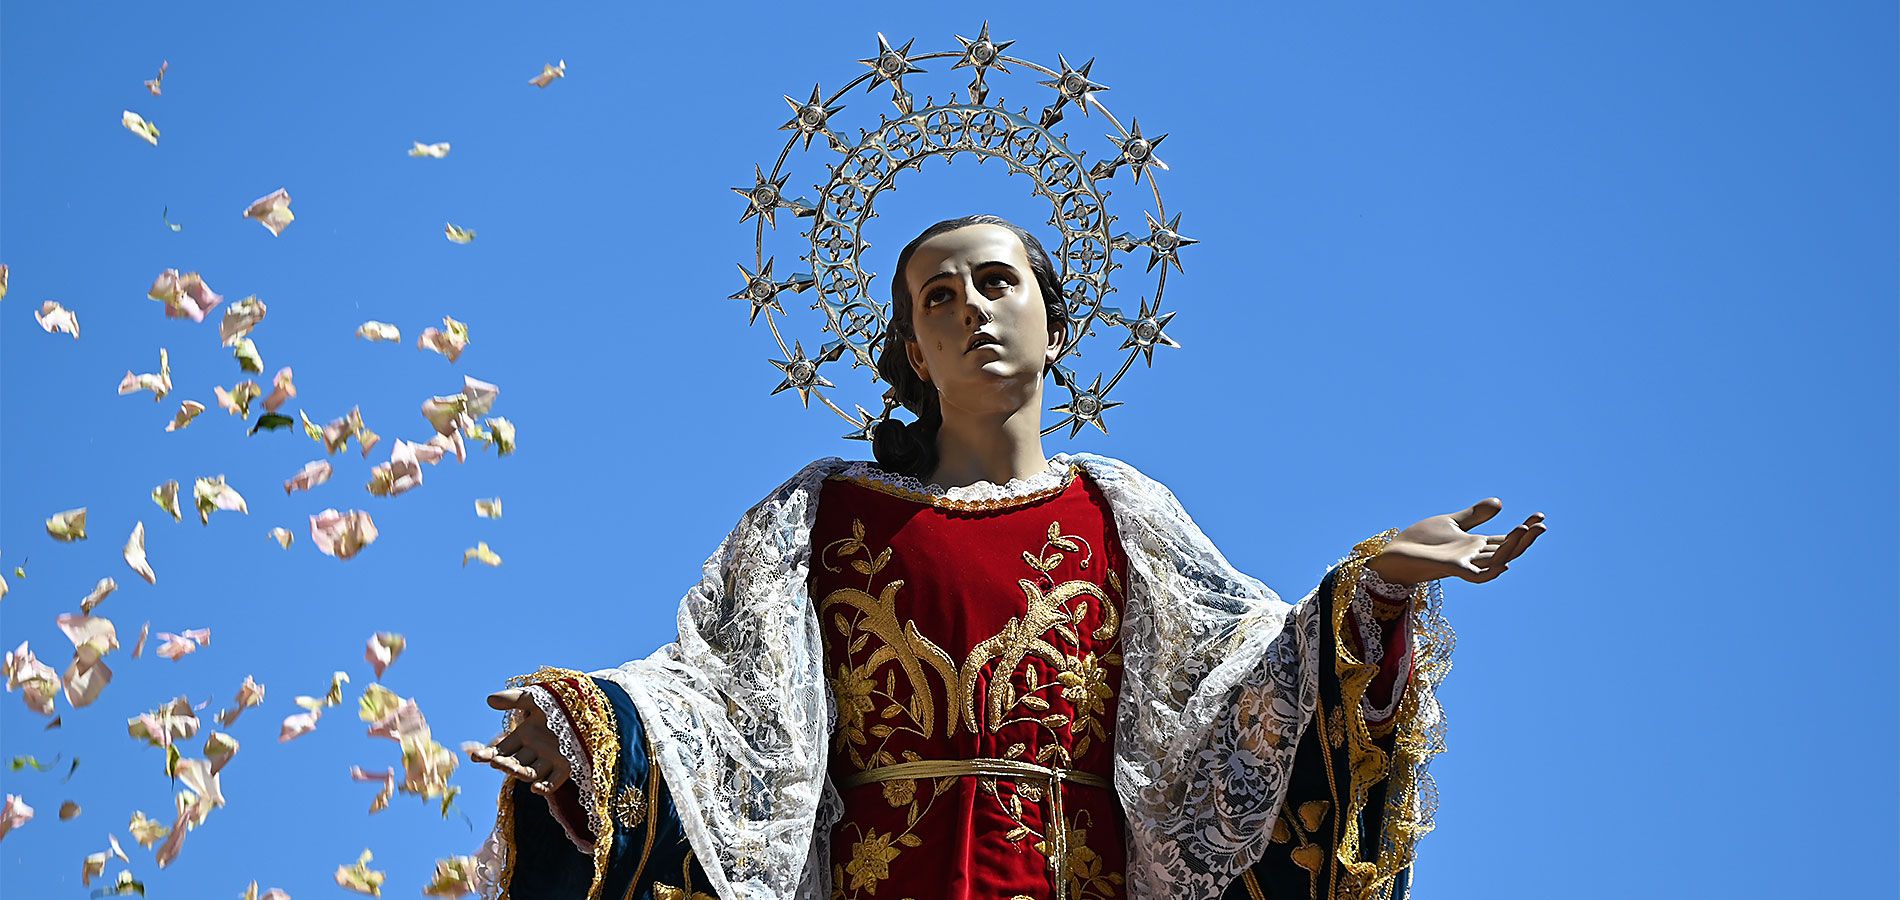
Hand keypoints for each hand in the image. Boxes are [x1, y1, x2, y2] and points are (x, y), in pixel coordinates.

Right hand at [467, 688, 571, 795]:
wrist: (588, 703)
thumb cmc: (558, 700)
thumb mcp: (534, 697)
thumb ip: (513, 699)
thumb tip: (489, 700)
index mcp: (522, 736)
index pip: (499, 750)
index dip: (486, 754)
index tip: (474, 757)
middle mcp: (533, 751)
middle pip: (512, 763)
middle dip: (503, 763)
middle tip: (494, 761)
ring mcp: (548, 760)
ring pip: (529, 772)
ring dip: (519, 772)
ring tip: (511, 769)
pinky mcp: (566, 766)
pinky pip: (553, 781)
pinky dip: (545, 786)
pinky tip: (536, 788)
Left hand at [1365, 498, 1545, 585]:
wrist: (1395, 554)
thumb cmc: (1421, 542)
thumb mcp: (1451, 523)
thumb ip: (1475, 516)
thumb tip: (1500, 502)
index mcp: (1476, 546)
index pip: (1507, 539)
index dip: (1525, 530)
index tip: (1540, 516)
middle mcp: (1474, 557)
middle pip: (1508, 550)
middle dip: (1526, 538)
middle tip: (1542, 523)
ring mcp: (1464, 564)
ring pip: (1497, 560)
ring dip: (1512, 546)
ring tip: (1524, 528)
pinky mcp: (1451, 569)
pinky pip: (1476, 576)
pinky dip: (1491, 572)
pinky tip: (1505, 563)